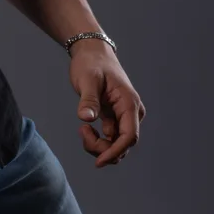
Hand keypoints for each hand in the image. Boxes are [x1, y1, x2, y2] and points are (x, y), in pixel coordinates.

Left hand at [69, 41, 145, 167]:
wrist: (91, 51)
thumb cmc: (91, 63)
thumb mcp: (87, 79)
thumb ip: (88, 100)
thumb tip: (86, 118)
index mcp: (129, 103)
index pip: (129, 136)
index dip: (115, 151)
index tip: (98, 161)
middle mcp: (131, 112)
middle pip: (124, 144)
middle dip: (103, 148)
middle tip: (82, 131)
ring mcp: (124, 116)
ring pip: (117, 144)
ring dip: (99, 145)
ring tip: (83, 129)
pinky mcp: (115, 117)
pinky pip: (110, 138)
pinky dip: (98, 140)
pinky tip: (85, 128)